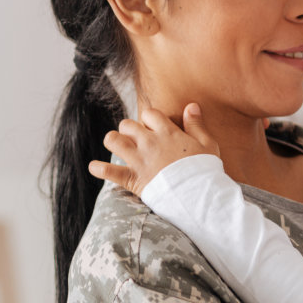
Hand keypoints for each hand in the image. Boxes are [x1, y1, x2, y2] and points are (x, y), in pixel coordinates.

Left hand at [88, 103, 218, 194]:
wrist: (198, 196)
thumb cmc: (206, 171)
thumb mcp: (208, 144)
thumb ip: (197, 124)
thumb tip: (191, 106)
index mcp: (167, 133)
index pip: (150, 114)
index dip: (149, 119)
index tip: (153, 128)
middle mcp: (149, 143)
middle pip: (127, 125)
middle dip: (129, 130)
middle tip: (135, 140)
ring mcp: (139, 160)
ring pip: (113, 140)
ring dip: (113, 141)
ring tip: (117, 146)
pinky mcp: (133, 179)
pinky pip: (109, 171)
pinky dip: (99, 169)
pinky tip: (95, 167)